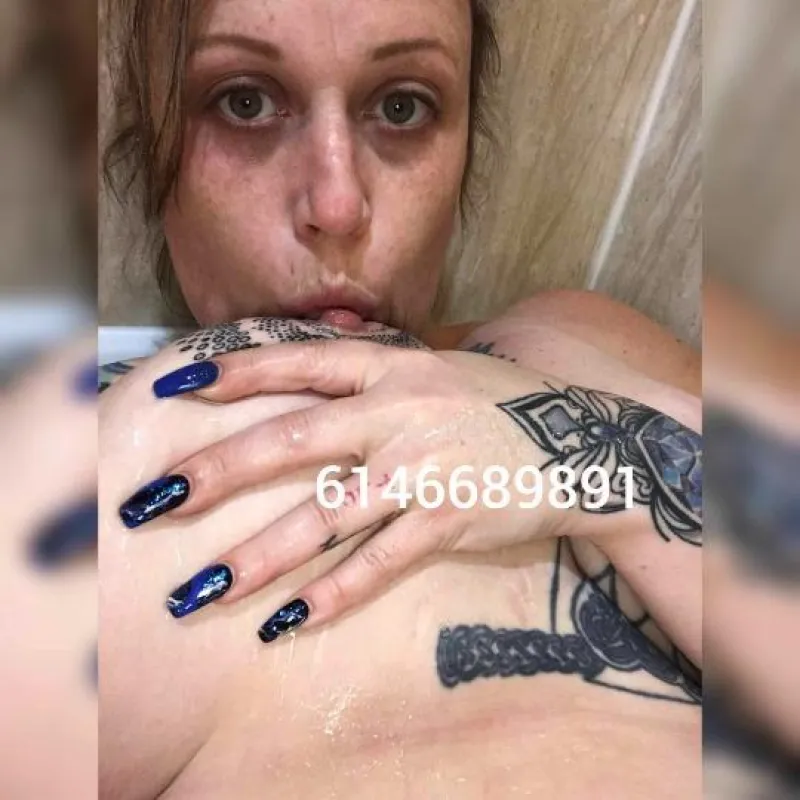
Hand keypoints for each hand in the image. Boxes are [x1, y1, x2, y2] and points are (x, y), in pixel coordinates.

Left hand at [121, 340, 701, 643]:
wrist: (581, 444)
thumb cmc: (498, 404)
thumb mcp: (437, 368)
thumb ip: (375, 370)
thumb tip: (313, 368)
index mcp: (394, 369)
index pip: (302, 364)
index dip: (239, 374)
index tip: (178, 389)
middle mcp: (400, 414)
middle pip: (294, 441)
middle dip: (219, 471)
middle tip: (154, 501)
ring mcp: (424, 469)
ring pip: (327, 515)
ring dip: (260, 555)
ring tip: (204, 589)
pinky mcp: (450, 519)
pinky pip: (381, 563)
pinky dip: (335, 593)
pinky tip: (291, 621)